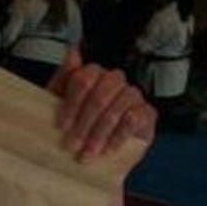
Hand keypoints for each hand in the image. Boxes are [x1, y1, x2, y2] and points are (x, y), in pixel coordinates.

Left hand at [48, 49, 156, 163]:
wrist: (96, 151)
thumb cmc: (76, 126)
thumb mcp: (59, 105)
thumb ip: (63, 79)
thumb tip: (72, 52)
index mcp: (92, 76)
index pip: (84, 79)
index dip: (71, 104)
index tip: (62, 126)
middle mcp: (114, 81)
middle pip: (100, 95)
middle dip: (84, 123)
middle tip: (72, 145)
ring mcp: (132, 96)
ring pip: (116, 108)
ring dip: (99, 134)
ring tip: (87, 153)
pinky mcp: (147, 113)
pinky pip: (134, 119)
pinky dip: (118, 136)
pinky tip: (108, 149)